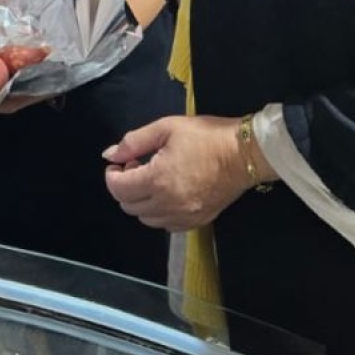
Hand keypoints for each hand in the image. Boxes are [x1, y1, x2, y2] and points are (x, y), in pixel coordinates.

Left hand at [103, 115, 263, 231]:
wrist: (244, 154)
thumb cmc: (206, 136)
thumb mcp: (167, 128)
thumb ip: (134, 142)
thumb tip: (109, 155)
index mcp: (158, 180)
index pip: (119, 189)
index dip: (112, 176)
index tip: (120, 163)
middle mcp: (167, 204)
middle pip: (129, 206)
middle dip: (125, 186)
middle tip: (137, 167)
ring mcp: (183, 216)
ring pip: (146, 219)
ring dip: (141, 201)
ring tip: (153, 180)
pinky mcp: (196, 222)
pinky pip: (166, 226)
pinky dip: (159, 213)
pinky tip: (167, 194)